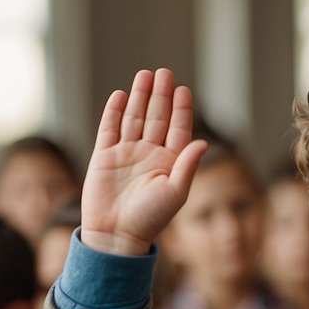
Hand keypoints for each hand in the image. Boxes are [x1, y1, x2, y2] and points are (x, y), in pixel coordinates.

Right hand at [80, 68, 207, 255]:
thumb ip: (188, 166)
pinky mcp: (104, 157)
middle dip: (161, 95)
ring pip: (134, 118)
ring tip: (145, 75)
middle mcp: (149, 155)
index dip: (181, 109)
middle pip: (157, 117)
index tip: (183, 89)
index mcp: (169, 162)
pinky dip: (114, 112)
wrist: (116, 235)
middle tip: (164, 72)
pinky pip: (110, 129)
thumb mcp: (176, 192)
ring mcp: (126, 154)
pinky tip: (120, 95)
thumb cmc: (150, 218)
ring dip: (139, 97)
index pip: (178, 129)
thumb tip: (203, 143)